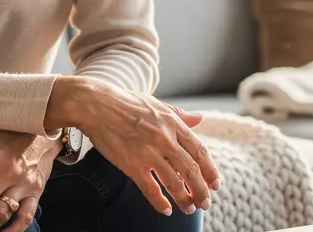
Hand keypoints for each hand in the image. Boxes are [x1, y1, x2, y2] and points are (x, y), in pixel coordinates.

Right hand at [48, 77, 219, 216]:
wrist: (96, 105)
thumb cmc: (126, 102)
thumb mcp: (157, 104)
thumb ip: (180, 115)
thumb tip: (199, 118)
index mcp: (173, 124)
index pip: (200, 151)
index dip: (210, 170)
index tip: (215, 183)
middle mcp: (165, 140)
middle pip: (191, 171)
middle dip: (201, 190)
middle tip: (205, 203)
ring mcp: (149, 153)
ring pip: (174, 183)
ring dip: (185, 200)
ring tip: (189, 209)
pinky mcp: (132, 164)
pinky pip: (150, 189)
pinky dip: (160, 202)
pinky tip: (166, 209)